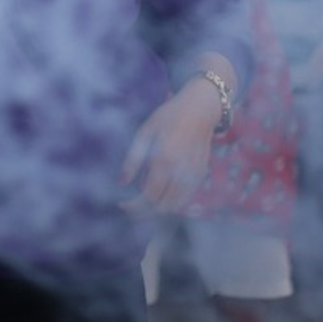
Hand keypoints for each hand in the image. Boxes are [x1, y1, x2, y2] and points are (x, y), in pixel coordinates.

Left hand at [120, 79, 222, 214]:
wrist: (199, 109)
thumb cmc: (167, 117)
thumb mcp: (144, 132)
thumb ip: (133, 159)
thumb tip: (122, 183)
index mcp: (163, 160)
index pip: (148, 197)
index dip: (133, 206)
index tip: (122, 205)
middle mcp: (180, 171)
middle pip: (161, 207)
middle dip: (144, 212)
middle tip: (130, 208)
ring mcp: (193, 175)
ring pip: (175, 206)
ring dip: (158, 210)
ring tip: (143, 203)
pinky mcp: (201, 174)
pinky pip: (185, 197)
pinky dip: (172, 202)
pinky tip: (160, 194)